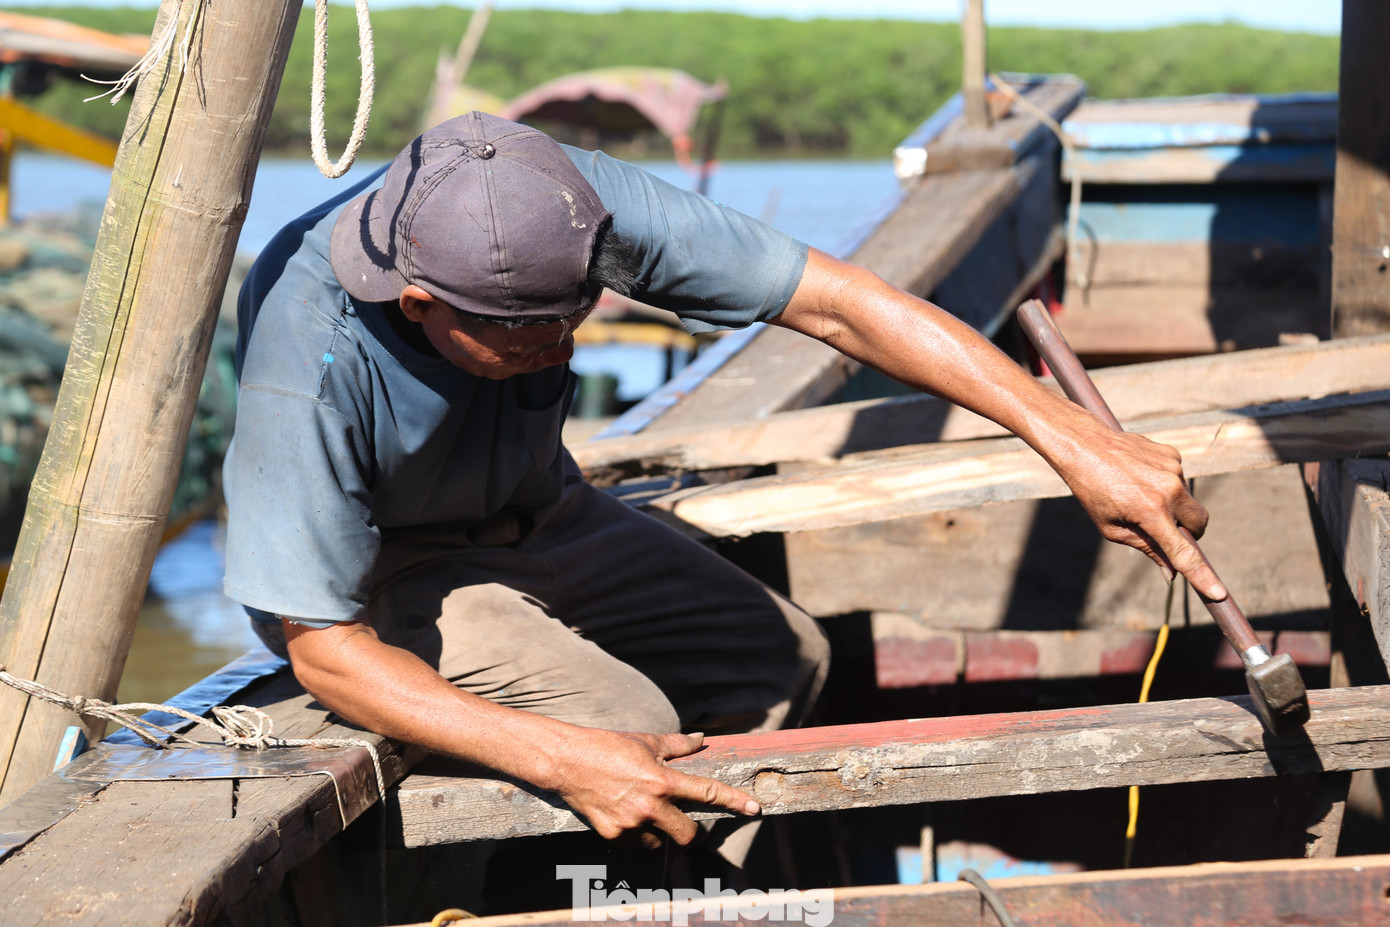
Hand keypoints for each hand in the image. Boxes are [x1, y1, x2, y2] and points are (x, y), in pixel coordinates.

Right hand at [548, 728, 759, 847]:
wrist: (566, 761)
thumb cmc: (606, 746)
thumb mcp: (645, 741)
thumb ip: (677, 745)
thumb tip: (700, 740)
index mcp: (662, 780)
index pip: (707, 792)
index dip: (733, 801)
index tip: (753, 808)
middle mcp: (650, 805)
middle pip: (687, 834)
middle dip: (690, 831)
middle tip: (682, 821)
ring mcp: (630, 824)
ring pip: (660, 843)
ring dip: (660, 834)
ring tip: (646, 816)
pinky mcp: (612, 835)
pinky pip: (636, 845)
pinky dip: (637, 837)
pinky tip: (628, 819)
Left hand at [1050, 414, 1226, 600]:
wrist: (1083, 445)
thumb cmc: (1093, 491)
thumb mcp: (1112, 528)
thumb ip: (1146, 548)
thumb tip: (1172, 572)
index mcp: (1150, 511)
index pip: (1183, 551)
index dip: (1201, 575)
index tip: (1219, 593)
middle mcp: (1168, 489)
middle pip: (1199, 523)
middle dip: (1189, 533)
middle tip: (1165, 531)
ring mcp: (1173, 469)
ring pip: (1188, 501)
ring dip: (1172, 506)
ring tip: (1138, 494)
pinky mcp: (1173, 455)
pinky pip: (1178, 479)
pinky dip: (1165, 485)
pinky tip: (1140, 477)